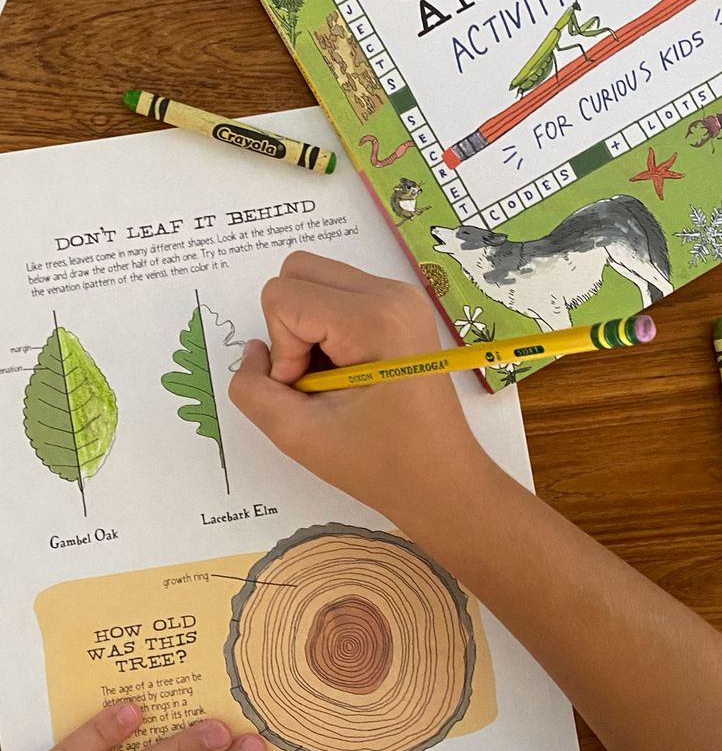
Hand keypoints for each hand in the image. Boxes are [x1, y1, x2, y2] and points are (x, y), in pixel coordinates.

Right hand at [229, 252, 491, 525]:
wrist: (441, 480)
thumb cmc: (378, 464)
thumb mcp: (296, 434)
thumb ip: (252, 388)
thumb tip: (255, 350)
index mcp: (375, 318)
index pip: (283, 296)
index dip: (281, 349)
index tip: (307, 391)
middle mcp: (392, 293)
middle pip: (299, 271)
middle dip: (290, 326)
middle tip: (313, 379)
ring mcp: (401, 296)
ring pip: (316, 280)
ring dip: (307, 328)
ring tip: (331, 379)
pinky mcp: (401, 308)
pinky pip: (339, 294)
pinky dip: (326, 328)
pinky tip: (346, 372)